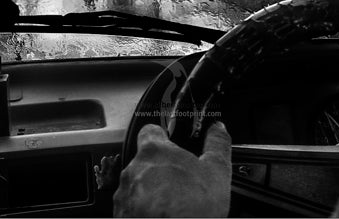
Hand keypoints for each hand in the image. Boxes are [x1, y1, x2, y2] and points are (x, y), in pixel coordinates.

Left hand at [114, 121, 231, 217]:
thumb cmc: (189, 209)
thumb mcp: (216, 172)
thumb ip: (217, 145)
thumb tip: (218, 129)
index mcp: (154, 152)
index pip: (150, 131)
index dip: (162, 137)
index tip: (172, 145)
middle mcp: (132, 171)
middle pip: (145, 162)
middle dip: (160, 171)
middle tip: (180, 184)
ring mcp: (123, 196)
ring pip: (137, 187)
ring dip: (150, 192)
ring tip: (172, 206)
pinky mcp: (120, 216)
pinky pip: (130, 208)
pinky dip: (142, 211)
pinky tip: (160, 217)